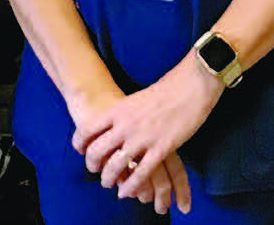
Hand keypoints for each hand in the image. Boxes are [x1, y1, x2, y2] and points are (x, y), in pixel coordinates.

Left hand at [73, 58, 221, 213]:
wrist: (192, 83)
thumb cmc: (169, 87)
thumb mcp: (137, 98)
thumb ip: (125, 113)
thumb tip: (118, 124)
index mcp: (119, 109)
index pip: (88, 131)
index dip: (80, 144)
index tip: (82, 151)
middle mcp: (126, 125)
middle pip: (96, 152)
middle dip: (93, 166)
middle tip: (96, 171)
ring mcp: (142, 138)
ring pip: (115, 166)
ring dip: (109, 179)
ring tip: (111, 185)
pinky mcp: (161, 148)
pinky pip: (140, 174)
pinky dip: (131, 186)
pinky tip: (128, 191)